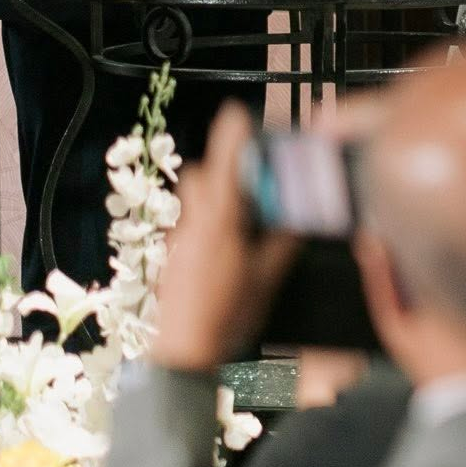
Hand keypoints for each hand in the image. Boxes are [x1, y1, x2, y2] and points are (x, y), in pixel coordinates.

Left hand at [151, 105, 301, 372]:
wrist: (181, 354)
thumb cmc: (227, 317)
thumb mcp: (265, 281)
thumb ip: (281, 246)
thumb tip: (295, 221)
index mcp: (221, 223)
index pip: (225, 165)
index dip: (230, 135)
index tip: (235, 112)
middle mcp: (194, 224)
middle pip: (200, 176)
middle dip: (220, 169)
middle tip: (247, 180)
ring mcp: (178, 241)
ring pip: (191, 201)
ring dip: (210, 196)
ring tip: (236, 218)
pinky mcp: (169, 259)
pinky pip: (187, 227)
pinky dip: (203, 226)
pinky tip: (221, 254)